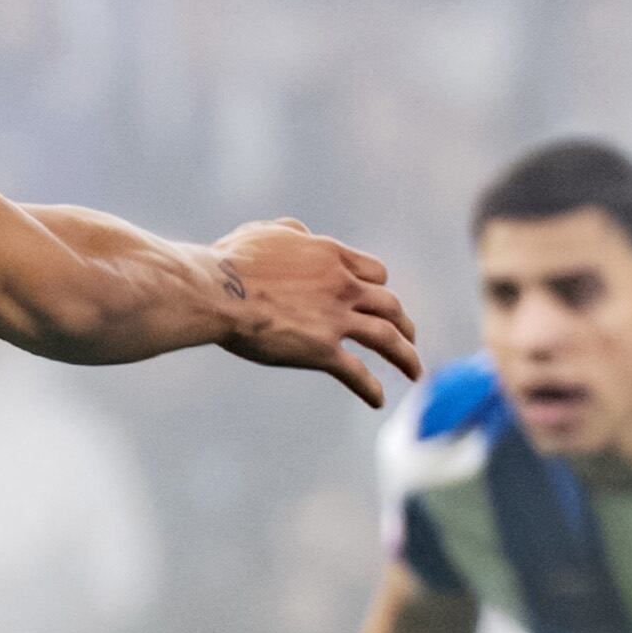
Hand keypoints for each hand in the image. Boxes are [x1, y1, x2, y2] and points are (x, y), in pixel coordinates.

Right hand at [212, 222, 420, 407]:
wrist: (216, 292)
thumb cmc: (231, 261)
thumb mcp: (266, 232)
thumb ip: (291, 231)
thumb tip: (303, 232)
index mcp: (331, 256)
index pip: (374, 271)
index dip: (378, 286)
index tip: (376, 297)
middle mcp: (343, 286)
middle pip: (390, 304)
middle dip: (404, 322)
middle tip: (408, 336)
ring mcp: (335, 320)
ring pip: (387, 338)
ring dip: (406, 355)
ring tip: (414, 371)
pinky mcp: (321, 351)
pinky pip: (357, 373)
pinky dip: (371, 388)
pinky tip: (378, 401)